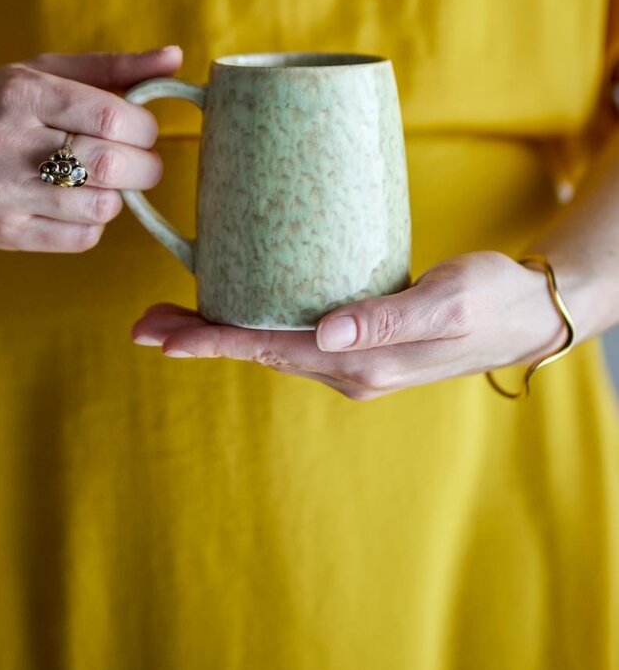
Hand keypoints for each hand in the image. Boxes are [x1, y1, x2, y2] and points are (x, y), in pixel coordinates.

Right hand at [0, 46, 182, 250]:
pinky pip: (79, 238)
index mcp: (22, 93)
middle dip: (145, 166)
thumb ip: (111, 68)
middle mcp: (9, 141)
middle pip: (110, 163)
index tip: (143, 131)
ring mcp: (2, 191)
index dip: (145, 128)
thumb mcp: (40, 73)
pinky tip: (77, 205)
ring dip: (118, 196)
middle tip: (142, 163)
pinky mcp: (0, 232)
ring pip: (100, 206)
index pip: (113, 114)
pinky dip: (93, 223)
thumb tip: (176, 59)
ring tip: (105, 182)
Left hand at [131, 250, 573, 399]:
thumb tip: (327, 334)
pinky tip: (238, 311)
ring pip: (271, 347)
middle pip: (257, 352)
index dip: (211, 342)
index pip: (269, 349)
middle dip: (199, 339)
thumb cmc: (492, 299)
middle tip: (142, 324)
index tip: (161, 336)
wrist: (526, 314)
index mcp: (362, 363)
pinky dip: (254, 327)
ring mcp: (353, 363)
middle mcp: (349, 370)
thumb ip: (388, 318)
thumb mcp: (448, 302)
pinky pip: (293, 339)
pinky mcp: (360, 346)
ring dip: (220, 333)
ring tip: (170, 317)